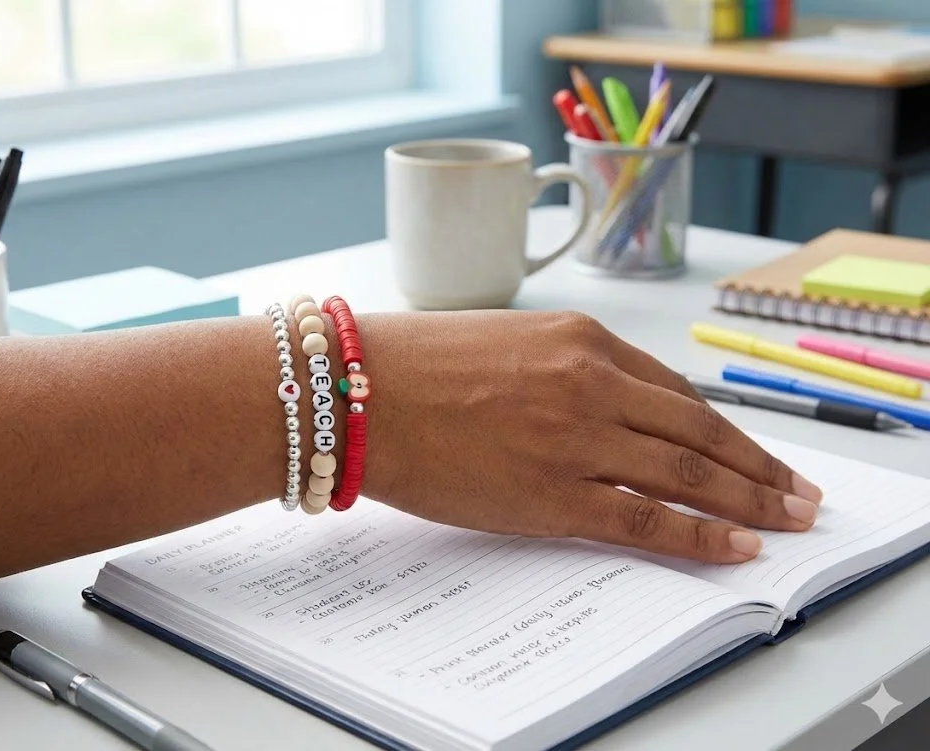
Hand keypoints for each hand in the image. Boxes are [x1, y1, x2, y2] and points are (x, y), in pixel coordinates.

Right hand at [359, 310, 822, 563]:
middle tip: (799, 490)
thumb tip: (600, 410)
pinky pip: (644, 518)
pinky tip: (735, 547)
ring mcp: (577, 439)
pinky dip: (699, 535)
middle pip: (699, 430)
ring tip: (788, 519)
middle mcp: (592, 384)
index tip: (747, 449)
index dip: (720, 426)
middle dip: (759, 465)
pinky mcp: (553, 494)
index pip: (673, 390)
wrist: (356, 393)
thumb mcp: (505, 344)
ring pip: (688, 473)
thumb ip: (562, 372)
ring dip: (748, 500)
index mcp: (580, 340)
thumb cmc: (413, 364)